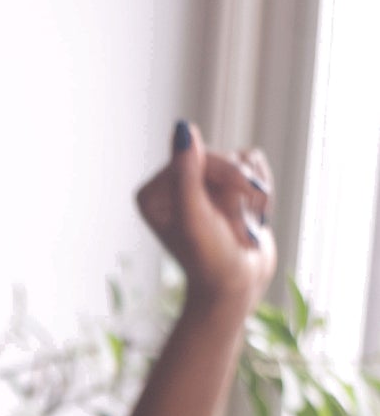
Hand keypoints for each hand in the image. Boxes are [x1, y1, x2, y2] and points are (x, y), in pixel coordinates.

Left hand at [133, 122, 277, 323]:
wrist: (237, 288)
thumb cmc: (211, 259)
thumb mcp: (195, 217)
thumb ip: (186, 174)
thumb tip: (183, 127)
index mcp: (154, 193)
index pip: (194, 155)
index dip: (221, 177)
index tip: (227, 209)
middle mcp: (174, 185)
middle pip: (220, 157)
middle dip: (238, 189)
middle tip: (243, 221)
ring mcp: (202, 186)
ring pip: (240, 160)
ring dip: (252, 193)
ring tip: (244, 226)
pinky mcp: (228, 188)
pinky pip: (254, 164)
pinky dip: (262, 191)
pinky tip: (255, 217)